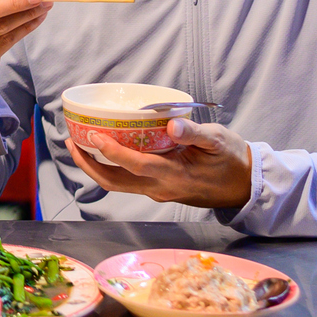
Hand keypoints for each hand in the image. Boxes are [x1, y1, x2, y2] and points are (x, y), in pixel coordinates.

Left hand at [68, 118, 253, 208]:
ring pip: (118, 184)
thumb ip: (194, 133)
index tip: (94, 136)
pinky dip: (110, 167)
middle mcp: (161, 188)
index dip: (111, 152)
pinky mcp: (160, 188)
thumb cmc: (233, 159)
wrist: (246, 186)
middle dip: (88, 164)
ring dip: (95, 167)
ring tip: (78, 145)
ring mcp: (159, 191)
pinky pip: (128, 181)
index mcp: (174, 176)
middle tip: (70, 141)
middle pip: (114, 182)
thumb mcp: (218, 140)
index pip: (134, 166)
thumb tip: (171, 125)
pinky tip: (104, 150)